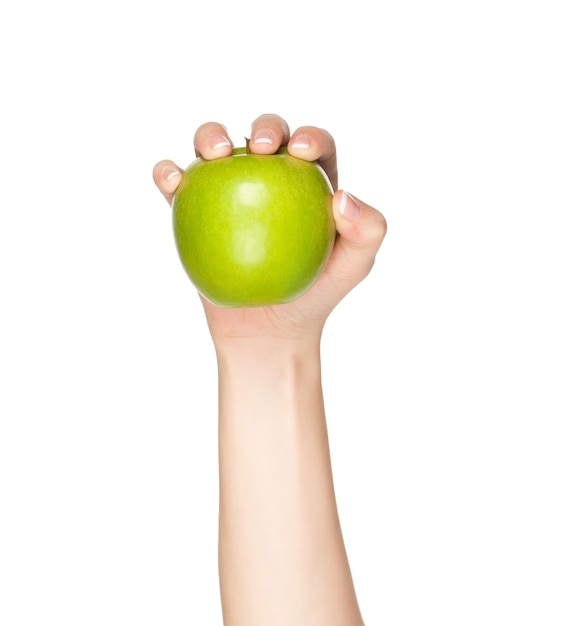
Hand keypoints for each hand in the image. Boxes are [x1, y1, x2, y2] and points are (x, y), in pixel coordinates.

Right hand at [153, 113, 386, 347]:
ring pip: (216, 149)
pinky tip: (170, 180)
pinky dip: (169, 175)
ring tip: (215, 154)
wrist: (269, 329)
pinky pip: (179, 188)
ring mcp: (229, 191)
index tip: (301, 151)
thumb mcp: (354, 268)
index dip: (309, 135)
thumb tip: (343, 196)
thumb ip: (368, 232)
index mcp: (309, 181)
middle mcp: (269, 178)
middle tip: (261, 147)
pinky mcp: (194, 210)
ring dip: (210, 136)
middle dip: (264, 126)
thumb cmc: (317, 294)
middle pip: (264, 135)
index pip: (312, 145)